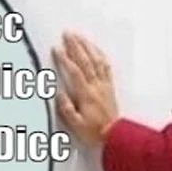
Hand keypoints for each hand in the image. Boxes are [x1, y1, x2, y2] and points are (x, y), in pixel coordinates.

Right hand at [52, 31, 117, 147]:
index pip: (74, 72)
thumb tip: (58, 93)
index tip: (57, 49)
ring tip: (80, 37)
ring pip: (96, 61)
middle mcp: (96, 87)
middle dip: (76, 46)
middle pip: (85, 61)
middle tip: (68, 34)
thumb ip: (65, 109)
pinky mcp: (109, 88)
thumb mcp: (75, 124)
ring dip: (88, 47)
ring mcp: (104, 86)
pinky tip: (96, 50)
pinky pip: (106, 68)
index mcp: (86, 95)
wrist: (115, 136)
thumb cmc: (94, 132)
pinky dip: (100, 56)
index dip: (65, 59)